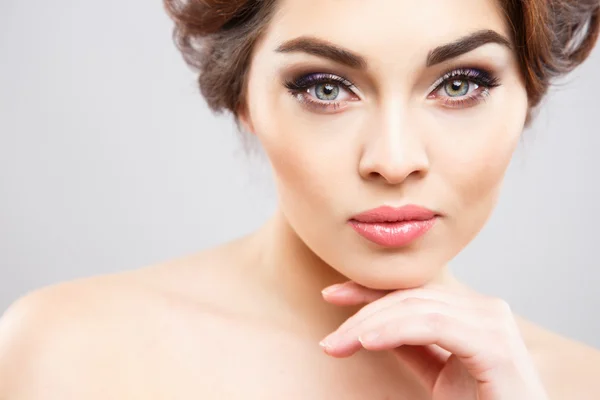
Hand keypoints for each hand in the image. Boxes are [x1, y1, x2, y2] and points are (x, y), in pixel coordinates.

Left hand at [319, 281, 548, 399]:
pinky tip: (367, 342)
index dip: (369, 291)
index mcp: (471, 311)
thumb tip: (372, 327)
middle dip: (362, 314)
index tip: (332, 295)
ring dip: (369, 325)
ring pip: (416, 309)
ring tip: (338, 344)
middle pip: (410, 299)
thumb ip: (412, 345)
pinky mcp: (494, 345)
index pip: (412, 291)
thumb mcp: (438, 373)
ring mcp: (492, 323)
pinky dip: (395, 330)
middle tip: (329, 340)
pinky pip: (433, 326)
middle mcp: (484, 309)